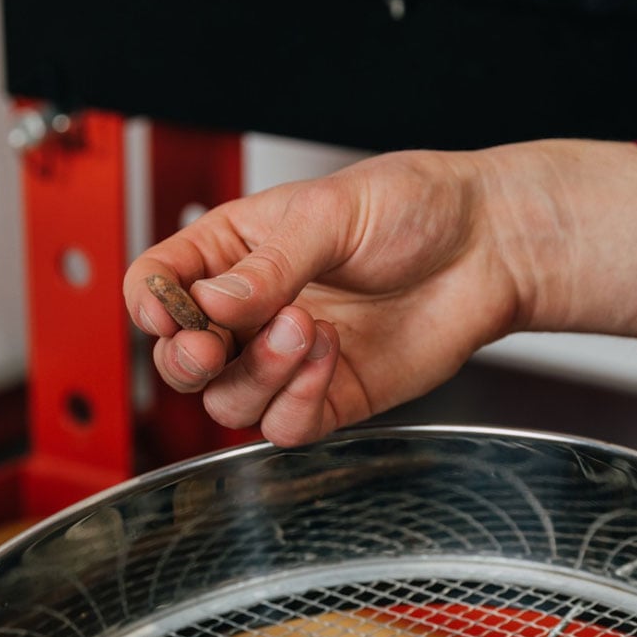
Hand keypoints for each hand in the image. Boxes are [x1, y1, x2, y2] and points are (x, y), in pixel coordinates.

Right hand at [123, 142, 636, 445]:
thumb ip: (267, 266)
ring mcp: (287, 361)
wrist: (486, 248)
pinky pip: (284, 427)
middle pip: (181, 362)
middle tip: (215, 343)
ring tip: (306, 327)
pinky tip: (331, 355)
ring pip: (228, 403)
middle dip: (189, 359)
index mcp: (234, 253)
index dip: (150, 305)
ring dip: (258, 374)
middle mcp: (252, 313)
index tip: (167, 311)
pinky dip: (297, 401)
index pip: (159, 286)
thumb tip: (210, 306)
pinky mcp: (329, 397)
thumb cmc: (413, 209)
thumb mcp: (330, 214)